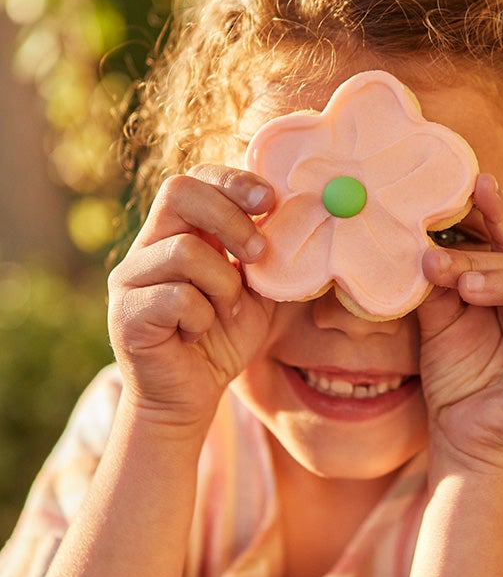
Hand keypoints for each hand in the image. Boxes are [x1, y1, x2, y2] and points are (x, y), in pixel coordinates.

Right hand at [107, 164, 275, 432]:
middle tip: (258, 254)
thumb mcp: (258, 294)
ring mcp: (131, 278)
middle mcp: (148, 246)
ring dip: (223, 284)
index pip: (197, 179)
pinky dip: (202, 317)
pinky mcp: (126, 313)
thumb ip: (270, 258)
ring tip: (226, 312)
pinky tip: (198, 334)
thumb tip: (303, 218)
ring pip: (185, 250)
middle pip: (179, 191)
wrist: (188, 398)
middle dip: (230, 218)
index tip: (271, 201)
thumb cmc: (223, 340)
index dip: (234, 181)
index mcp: (180, 233)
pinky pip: (176, 297)